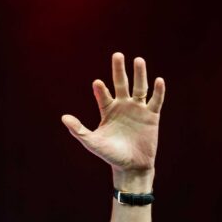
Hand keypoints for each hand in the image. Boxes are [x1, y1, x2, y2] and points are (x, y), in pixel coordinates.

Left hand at [62, 53, 164, 180]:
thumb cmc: (110, 155)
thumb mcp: (92, 142)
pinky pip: (155, 101)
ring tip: (138, 60)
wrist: (131, 166)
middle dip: (119, 70)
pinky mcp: (152, 116)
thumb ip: (78, 130)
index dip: (100, 90)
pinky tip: (158, 80)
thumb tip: (63, 117)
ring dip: (139, 74)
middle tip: (117, 55)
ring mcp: (138, 109)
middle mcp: (123, 106)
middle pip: (121, 84)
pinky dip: (158, 91)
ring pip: (139, 88)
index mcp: (107, 110)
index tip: (97, 83)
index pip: (103, 95)